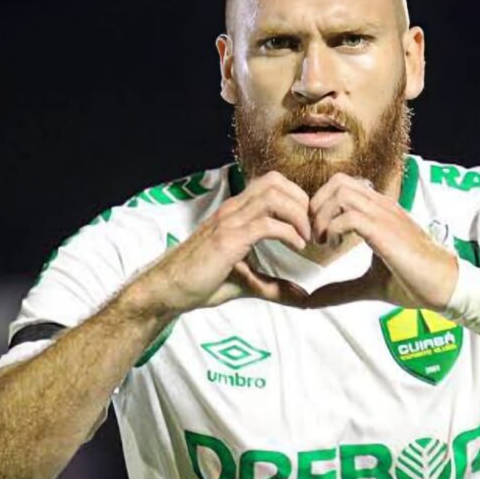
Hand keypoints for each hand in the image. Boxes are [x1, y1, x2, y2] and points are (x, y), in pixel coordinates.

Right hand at [141, 171, 311, 312]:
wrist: (168, 290)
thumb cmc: (201, 282)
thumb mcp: (245, 281)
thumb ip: (272, 285)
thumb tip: (301, 296)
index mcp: (234, 212)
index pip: (270, 183)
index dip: (296, 197)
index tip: (307, 224)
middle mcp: (232, 210)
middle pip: (275, 181)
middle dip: (301, 201)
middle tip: (311, 229)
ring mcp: (228, 222)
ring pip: (272, 196)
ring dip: (297, 214)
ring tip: (306, 237)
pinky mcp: (227, 240)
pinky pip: (265, 225)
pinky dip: (288, 233)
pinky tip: (296, 247)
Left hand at [305, 173, 458, 310]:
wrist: (445, 287)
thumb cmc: (414, 282)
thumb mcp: (369, 285)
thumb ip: (341, 289)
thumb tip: (312, 300)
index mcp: (379, 212)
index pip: (342, 185)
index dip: (321, 205)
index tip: (318, 235)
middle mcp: (382, 207)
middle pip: (338, 181)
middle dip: (317, 206)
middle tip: (316, 236)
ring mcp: (385, 216)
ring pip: (342, 192)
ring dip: (323, 216)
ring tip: (325, 241)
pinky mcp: (386, 232)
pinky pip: (350, 216)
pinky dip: (333, 229)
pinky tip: (335, 247)